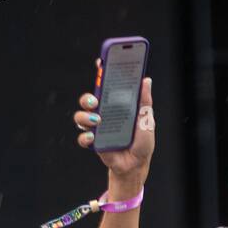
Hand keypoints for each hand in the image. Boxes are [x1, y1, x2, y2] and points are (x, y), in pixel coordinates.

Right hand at [73, 61, 155, 184]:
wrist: (136, 165)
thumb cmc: (141, 143)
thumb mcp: (147, 121)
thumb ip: (145, 102)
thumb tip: (146, 80)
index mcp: (115, 105)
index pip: (105, 86)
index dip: (101, 72)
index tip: (100, 62)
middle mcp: (103, 113)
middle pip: (88, 99)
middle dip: (87, 97)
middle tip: (95, 99)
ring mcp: (96, 128)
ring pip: (80, 116)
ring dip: (85, 116)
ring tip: (97, 120)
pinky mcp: (94, 142)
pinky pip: (83, 137)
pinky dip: (85, 136)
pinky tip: (93, 137)